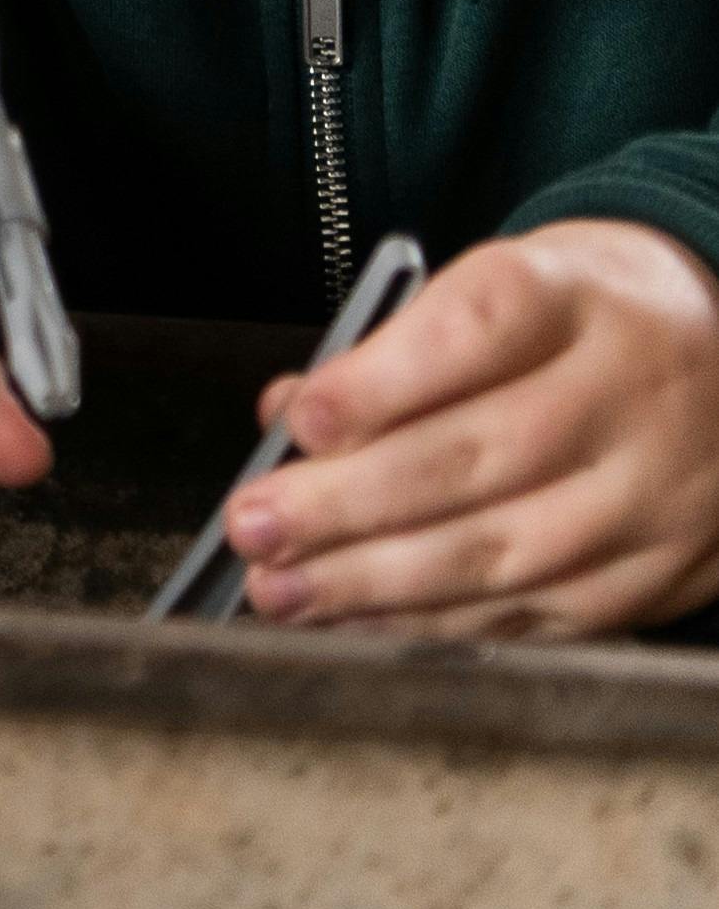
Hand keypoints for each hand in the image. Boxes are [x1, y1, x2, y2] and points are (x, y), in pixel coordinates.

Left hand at [227, 221, 718, 636]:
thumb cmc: (577, 322)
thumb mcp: (502, 286)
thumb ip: (393, 346)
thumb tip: (288, 415)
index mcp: (576, 299)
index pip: (476, 332)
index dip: (382, 382)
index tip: (302, 422)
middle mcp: (625, 395)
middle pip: (478, 457)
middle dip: (346, 504)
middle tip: (251, 525)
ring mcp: (650, 492)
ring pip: (502, 550)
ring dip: (373, 581)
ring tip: (279, 589)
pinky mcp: (657, 573)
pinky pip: (536, 610)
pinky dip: (433, 621)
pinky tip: (357, 619)